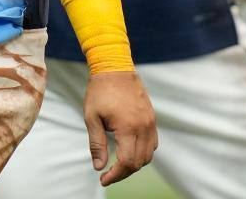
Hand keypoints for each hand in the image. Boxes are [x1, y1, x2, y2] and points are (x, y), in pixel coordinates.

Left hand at [83, 71, 157, 186]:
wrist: (114, 67)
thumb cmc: (100, 91)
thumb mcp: (92, 117)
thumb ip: (96, 144)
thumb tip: (99, 167)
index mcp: (128, 128)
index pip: (128, 162)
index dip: (116, 175)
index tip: (103, 179)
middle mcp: (144, 127)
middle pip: (140, 162)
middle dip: (124, 172)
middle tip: (108, 174)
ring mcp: (150, 122)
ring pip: (149, 154)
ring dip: (135, 163)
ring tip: (118, 164)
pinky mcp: (152, 117)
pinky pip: (153, 142)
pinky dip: (143, 152)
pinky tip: (130, 150)